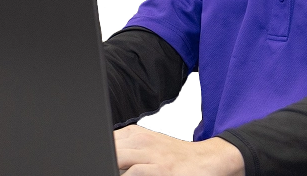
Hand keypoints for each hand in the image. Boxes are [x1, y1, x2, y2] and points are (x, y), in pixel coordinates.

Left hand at [114, 124, 243, 175]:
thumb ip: (129, 150)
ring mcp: (151, 154)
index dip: (102, 151)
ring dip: (112, 166)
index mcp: (137, 134)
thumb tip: (110, 159)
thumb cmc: (176, 158)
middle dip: (105, 158)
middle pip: (110, 147)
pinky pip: (134, 172)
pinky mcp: (160, 168)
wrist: (205, 161)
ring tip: (110, 170)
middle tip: (102, 167)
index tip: (101, 160)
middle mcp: (142, 141)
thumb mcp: (150, 147)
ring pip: (117, 157)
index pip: (108, 139)